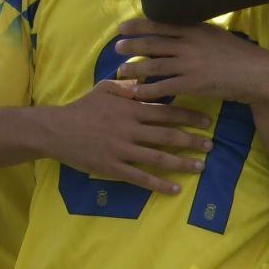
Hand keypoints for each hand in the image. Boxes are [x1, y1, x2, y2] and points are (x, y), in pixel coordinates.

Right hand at [41, 78, 214, 193]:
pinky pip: (141, 178)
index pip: (166, 111)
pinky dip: (159, 184)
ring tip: (200, 166)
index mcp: (130, 109)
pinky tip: (175, 188)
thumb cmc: (82, 108)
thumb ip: (128, 85)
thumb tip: (147, 80)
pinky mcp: (113, 168)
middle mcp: (130, 129)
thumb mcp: (105, 89)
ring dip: (182, 163)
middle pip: (168, 135)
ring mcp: (122, 150)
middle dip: (192, 140)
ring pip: (158, 157)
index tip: (207, 121)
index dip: (189, 116)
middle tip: (211, 145)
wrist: (56, 130)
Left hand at [113, 18, 268, 107]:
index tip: (122, 27)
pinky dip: (147, 90)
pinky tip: (136, 93)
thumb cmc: (239, 55)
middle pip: (153, 43)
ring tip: (122, 71)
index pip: (160, 24)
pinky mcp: (193, 83)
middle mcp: (189, 44)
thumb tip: (178, 28)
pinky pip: (164, 87)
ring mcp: (190, 64)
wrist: (258, 74)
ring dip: (135, 68)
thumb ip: (196, 31)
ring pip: (154, 65)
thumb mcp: (216, 35)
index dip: (139, 25)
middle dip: (131, 45)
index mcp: (195, 29)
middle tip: (116, 48)